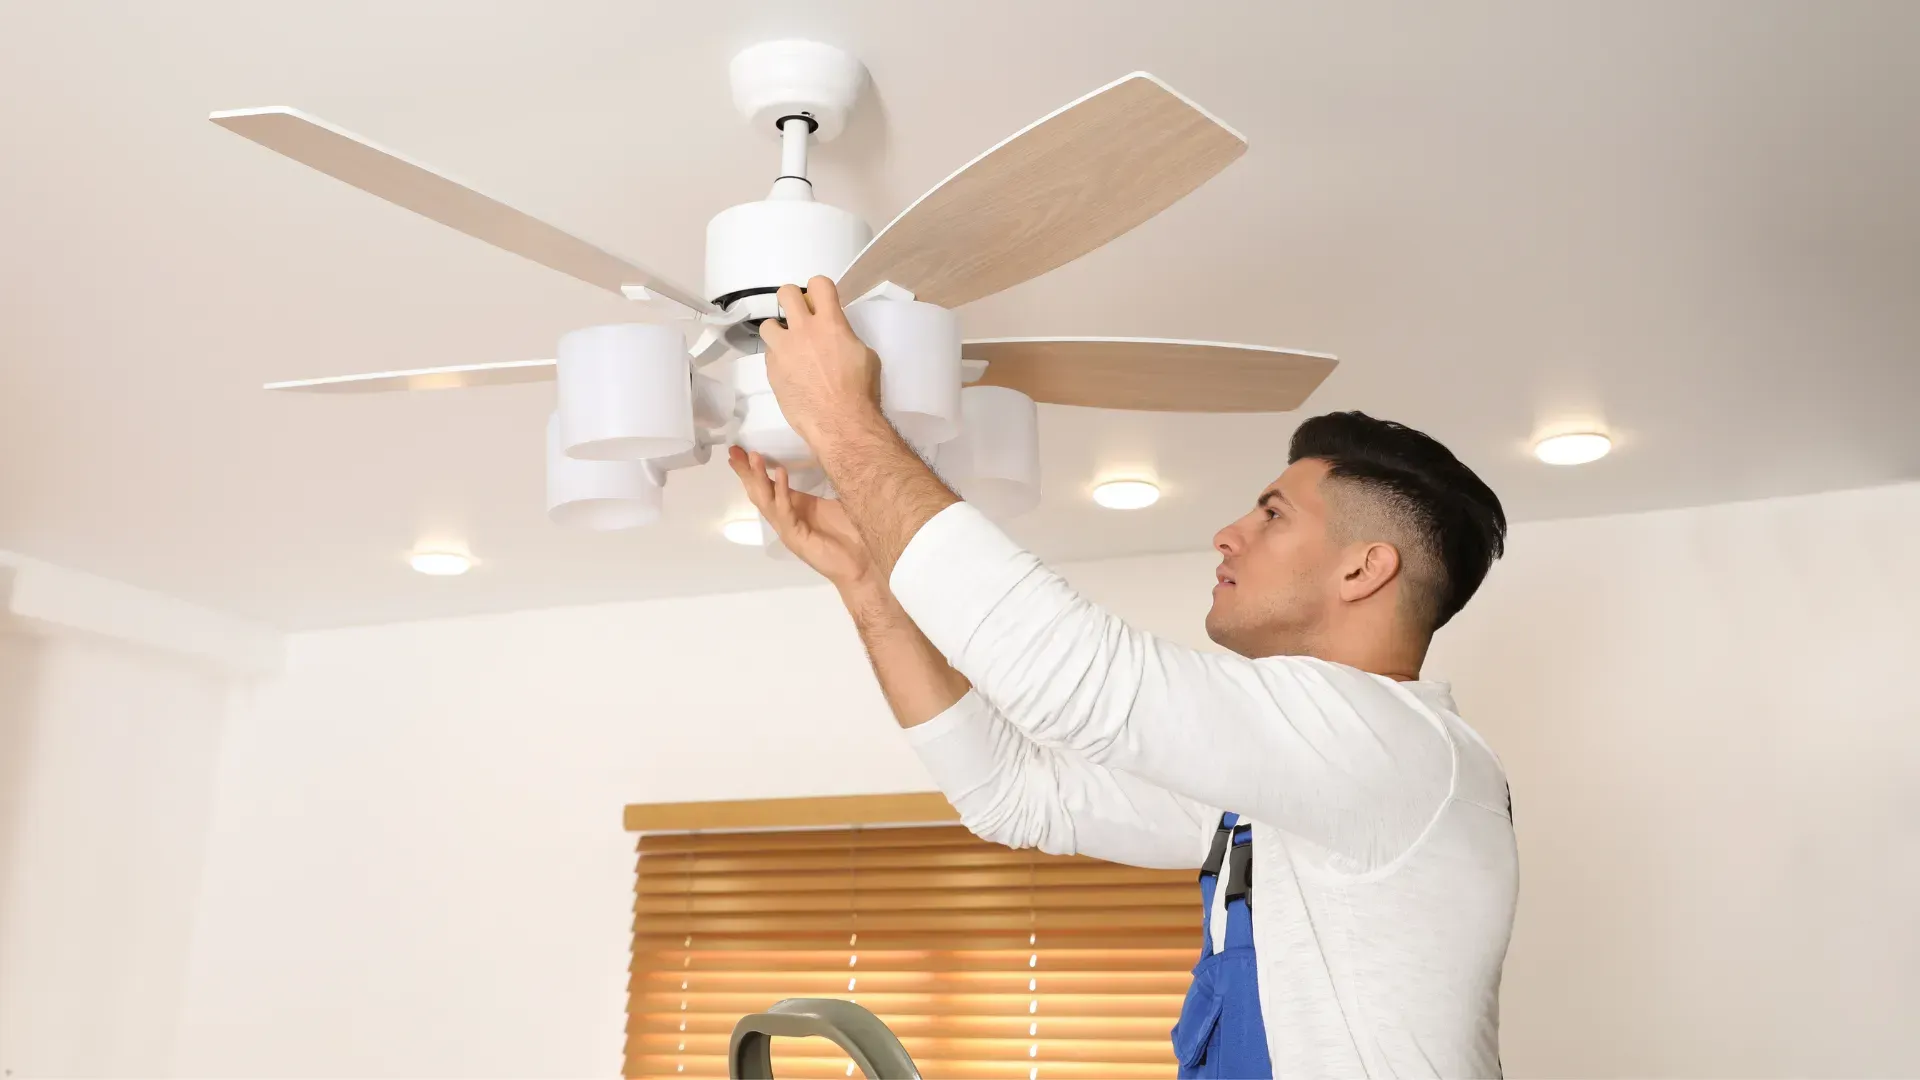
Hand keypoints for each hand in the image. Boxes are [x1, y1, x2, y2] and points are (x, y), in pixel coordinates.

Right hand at [728, 446, 876, 590]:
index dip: (753, 471)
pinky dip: (782, 492)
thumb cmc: (851, 537)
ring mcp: (788, 530)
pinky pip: (785, 511)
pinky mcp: (796, 537)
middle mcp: (786, 519)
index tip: (739, 452)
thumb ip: (829, 485)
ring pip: (767, 501)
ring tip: (754, 457)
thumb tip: (831, 458)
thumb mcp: (836, 504)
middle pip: (759, 493)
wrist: (861, 567)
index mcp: (792, 510)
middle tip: (734, 451)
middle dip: (746, 472)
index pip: (767, 487)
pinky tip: (780, 473)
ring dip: (759, 478)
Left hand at [758, 276, 881, 444]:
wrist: (839, 422)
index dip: (819, 289)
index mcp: (830, 322)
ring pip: (768, 324)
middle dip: (792, 300)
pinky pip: (770, 355)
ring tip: (789, 346)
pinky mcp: (772, 370)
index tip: (820, 300)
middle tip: (799, 315)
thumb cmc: (860, 391)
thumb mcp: (865, 355)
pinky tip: (790, 372)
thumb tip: (836, 337)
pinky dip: (778, 359)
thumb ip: (845, 337)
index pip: (818, 284)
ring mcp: (784, 350)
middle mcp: (803, 330)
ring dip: (779, 331)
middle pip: (785, 293)